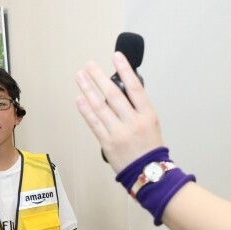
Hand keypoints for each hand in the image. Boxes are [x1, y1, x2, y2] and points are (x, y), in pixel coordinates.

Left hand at [74, 52, 164, 172]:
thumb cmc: (149, 147)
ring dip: (88, 90)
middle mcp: (133, 122)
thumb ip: (137, 108)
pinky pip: (94, 123)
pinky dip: (86, 110)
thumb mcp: (151, 124)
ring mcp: (119, 133)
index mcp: (147, 115)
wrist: (149, 173)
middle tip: (89, 65)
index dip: (125, 70)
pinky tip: (79, 99)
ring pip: (100, 107)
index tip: (116, 56)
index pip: (135, 88)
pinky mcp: (108, 143)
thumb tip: (119, 90)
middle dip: (99, 77)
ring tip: (80, 77)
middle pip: (114, 94)